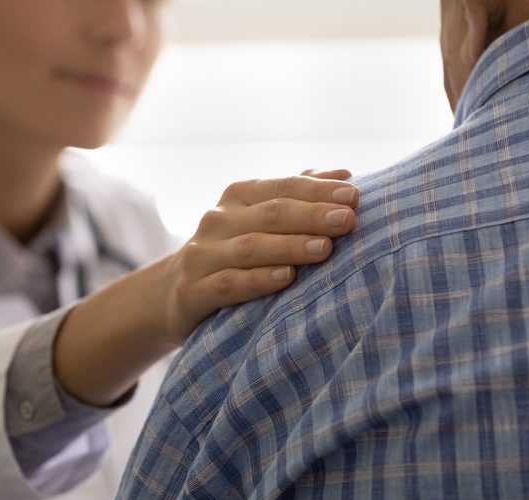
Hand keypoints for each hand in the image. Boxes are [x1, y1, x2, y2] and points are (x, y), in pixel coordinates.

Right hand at [53, 169, 358, 406]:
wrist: (174, 294)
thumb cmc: (234, 253)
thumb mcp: (260, 221)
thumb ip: (298, 198)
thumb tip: (344, 176)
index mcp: (238, 197)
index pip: (283, 187)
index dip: (318, 190)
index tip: (355, 195)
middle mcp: (217, 221)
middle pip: (270, 214)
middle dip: (312, 216)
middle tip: (348, 220)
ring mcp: (202, 255)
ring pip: (250, 247)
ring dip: (289, 246)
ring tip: (325, 248)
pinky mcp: (192, 292)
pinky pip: (228, 284)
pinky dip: (257, 280)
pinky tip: (286, 278)